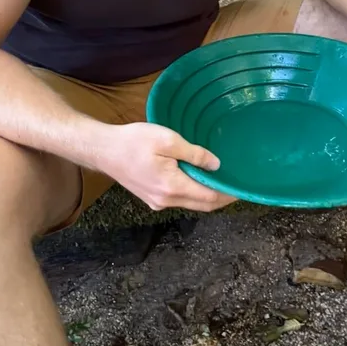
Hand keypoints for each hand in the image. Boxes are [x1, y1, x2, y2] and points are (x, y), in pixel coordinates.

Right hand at [97, 122, 236, 211]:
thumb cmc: (134, 142)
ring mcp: (157, 202)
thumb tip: (216, 166)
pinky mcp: (151, 198)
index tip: (243, 188)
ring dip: (207, 195)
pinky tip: (198, 180)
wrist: (103, 150)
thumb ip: (194, 154)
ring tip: (220, 181)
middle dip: (222, 198)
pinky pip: (179, 199)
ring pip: (191, 203)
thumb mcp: (167, 141)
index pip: (210, 198)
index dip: (229, 195)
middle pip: (203, 205)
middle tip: (236, 186)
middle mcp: (166, 200)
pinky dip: (193, 193)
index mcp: (173, 187)